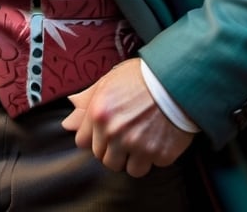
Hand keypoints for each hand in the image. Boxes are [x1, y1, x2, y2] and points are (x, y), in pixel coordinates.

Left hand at [62, 60, 194, 177]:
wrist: (178, 79)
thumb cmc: (143, 76)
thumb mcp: (110, 80)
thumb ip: (87, 100)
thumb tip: (67, 122)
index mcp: (99, 113)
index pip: (84, 143)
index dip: (96, 137)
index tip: (107, 131)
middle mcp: (115, 132)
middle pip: (105, 159)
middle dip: (115, 149)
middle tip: (129, 132)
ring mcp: (137, 146)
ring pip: (127, 168)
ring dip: (134, 157)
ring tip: (143, 137)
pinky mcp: (158, 155)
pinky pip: (150, 166)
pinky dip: (154, 156)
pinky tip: (158, 137)